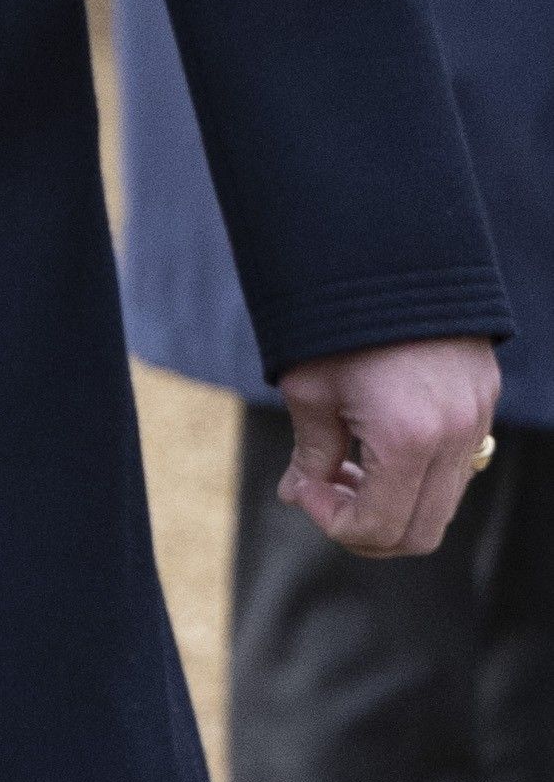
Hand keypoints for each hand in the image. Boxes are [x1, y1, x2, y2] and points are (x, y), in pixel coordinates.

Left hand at [278, 335, 498, 554]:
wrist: (385, 249)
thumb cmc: (334, 317)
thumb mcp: (308, 387)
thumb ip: (311, 453)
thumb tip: (299, 494)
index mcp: (408, 438)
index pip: (380, 528)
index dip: (333, 524)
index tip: (302, 490)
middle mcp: (455, 437)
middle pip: (419, 532)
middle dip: (365, 524)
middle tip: (322, 487)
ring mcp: (477, 420)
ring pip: (442, 503)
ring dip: (393, 501)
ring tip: (345, 462)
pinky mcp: (483, 400)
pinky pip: (457, 467)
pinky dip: (417, 473)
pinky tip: (375, 442)